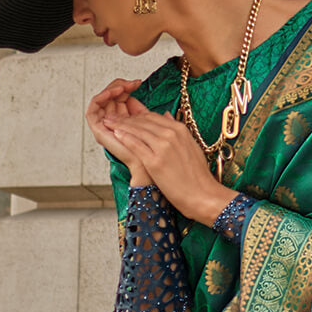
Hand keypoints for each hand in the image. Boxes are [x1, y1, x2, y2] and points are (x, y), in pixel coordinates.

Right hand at [85, 78, 151, 184]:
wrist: (149, 171)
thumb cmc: (155, 159)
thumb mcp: (156, 133)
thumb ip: (157, 123)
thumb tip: (164, 112)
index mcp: (126, 126)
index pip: (120, 102)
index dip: (126, 89)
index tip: (138, 82)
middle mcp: (114, 127)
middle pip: (110, 99)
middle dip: (120, 87)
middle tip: (132, 83)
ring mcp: (105, 129)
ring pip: (101, 100)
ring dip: (111, 89)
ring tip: (124, 86)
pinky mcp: (98, 130)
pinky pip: (93, 107)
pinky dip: (101, 96)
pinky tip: (114, 91)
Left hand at [101, 101, 234, 224]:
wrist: (203, 195)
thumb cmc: (197, 177)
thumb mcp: (191, 147)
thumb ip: (178, 133)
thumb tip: (167, 117)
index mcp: (180, 130)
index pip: (153, 117)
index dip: (137, 116)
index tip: (126, 117)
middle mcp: (171, 134)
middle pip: (143, 121)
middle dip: (125, 118)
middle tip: (112, 117)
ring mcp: (163, 147)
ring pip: (137, 130)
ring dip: (120, 125)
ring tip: (108, 123)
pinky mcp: (155, 161)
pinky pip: (135, 145)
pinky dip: (124, 137)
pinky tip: (115, 134)